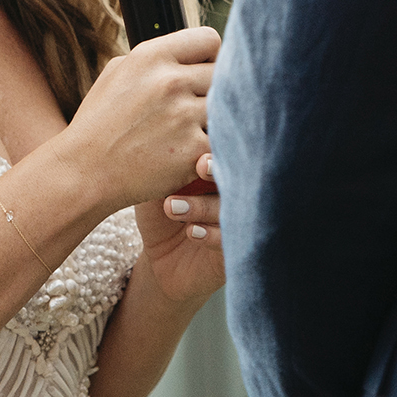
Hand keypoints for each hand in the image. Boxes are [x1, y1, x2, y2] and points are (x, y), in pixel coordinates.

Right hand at [61, 26, 216, 210]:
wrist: (84, 173)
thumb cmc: (99, 123)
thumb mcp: (117, 72)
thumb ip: (155, 58)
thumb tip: (187, 52)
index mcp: (151, 56)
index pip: (209, 39)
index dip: (210, 56)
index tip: (201, 73)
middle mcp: (170, 82)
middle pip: (222, 73)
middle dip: (212, 90)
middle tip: (196, 107)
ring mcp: (183, 116)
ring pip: (226, 108)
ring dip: (214, 120)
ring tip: (192, 130)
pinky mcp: (193, 151)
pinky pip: (221, 141)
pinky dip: (211, 148)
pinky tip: (192, 153)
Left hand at [135, 152, 224, 304]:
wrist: (161, 263)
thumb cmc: (160, 218)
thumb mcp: (158, 188)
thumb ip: (166, 165)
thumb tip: (164, 133)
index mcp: (220, 174)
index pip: (226, 155)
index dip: (218, 146)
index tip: (199, 145)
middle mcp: (234, 196)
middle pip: (238, 178)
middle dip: (219, 170)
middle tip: (200, 165)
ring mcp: (238, 224)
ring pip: (231, 210)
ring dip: (203, 205)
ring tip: (172, 207)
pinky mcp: (235, 253)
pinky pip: (230, 241)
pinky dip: (211, 234)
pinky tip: (192, 231)